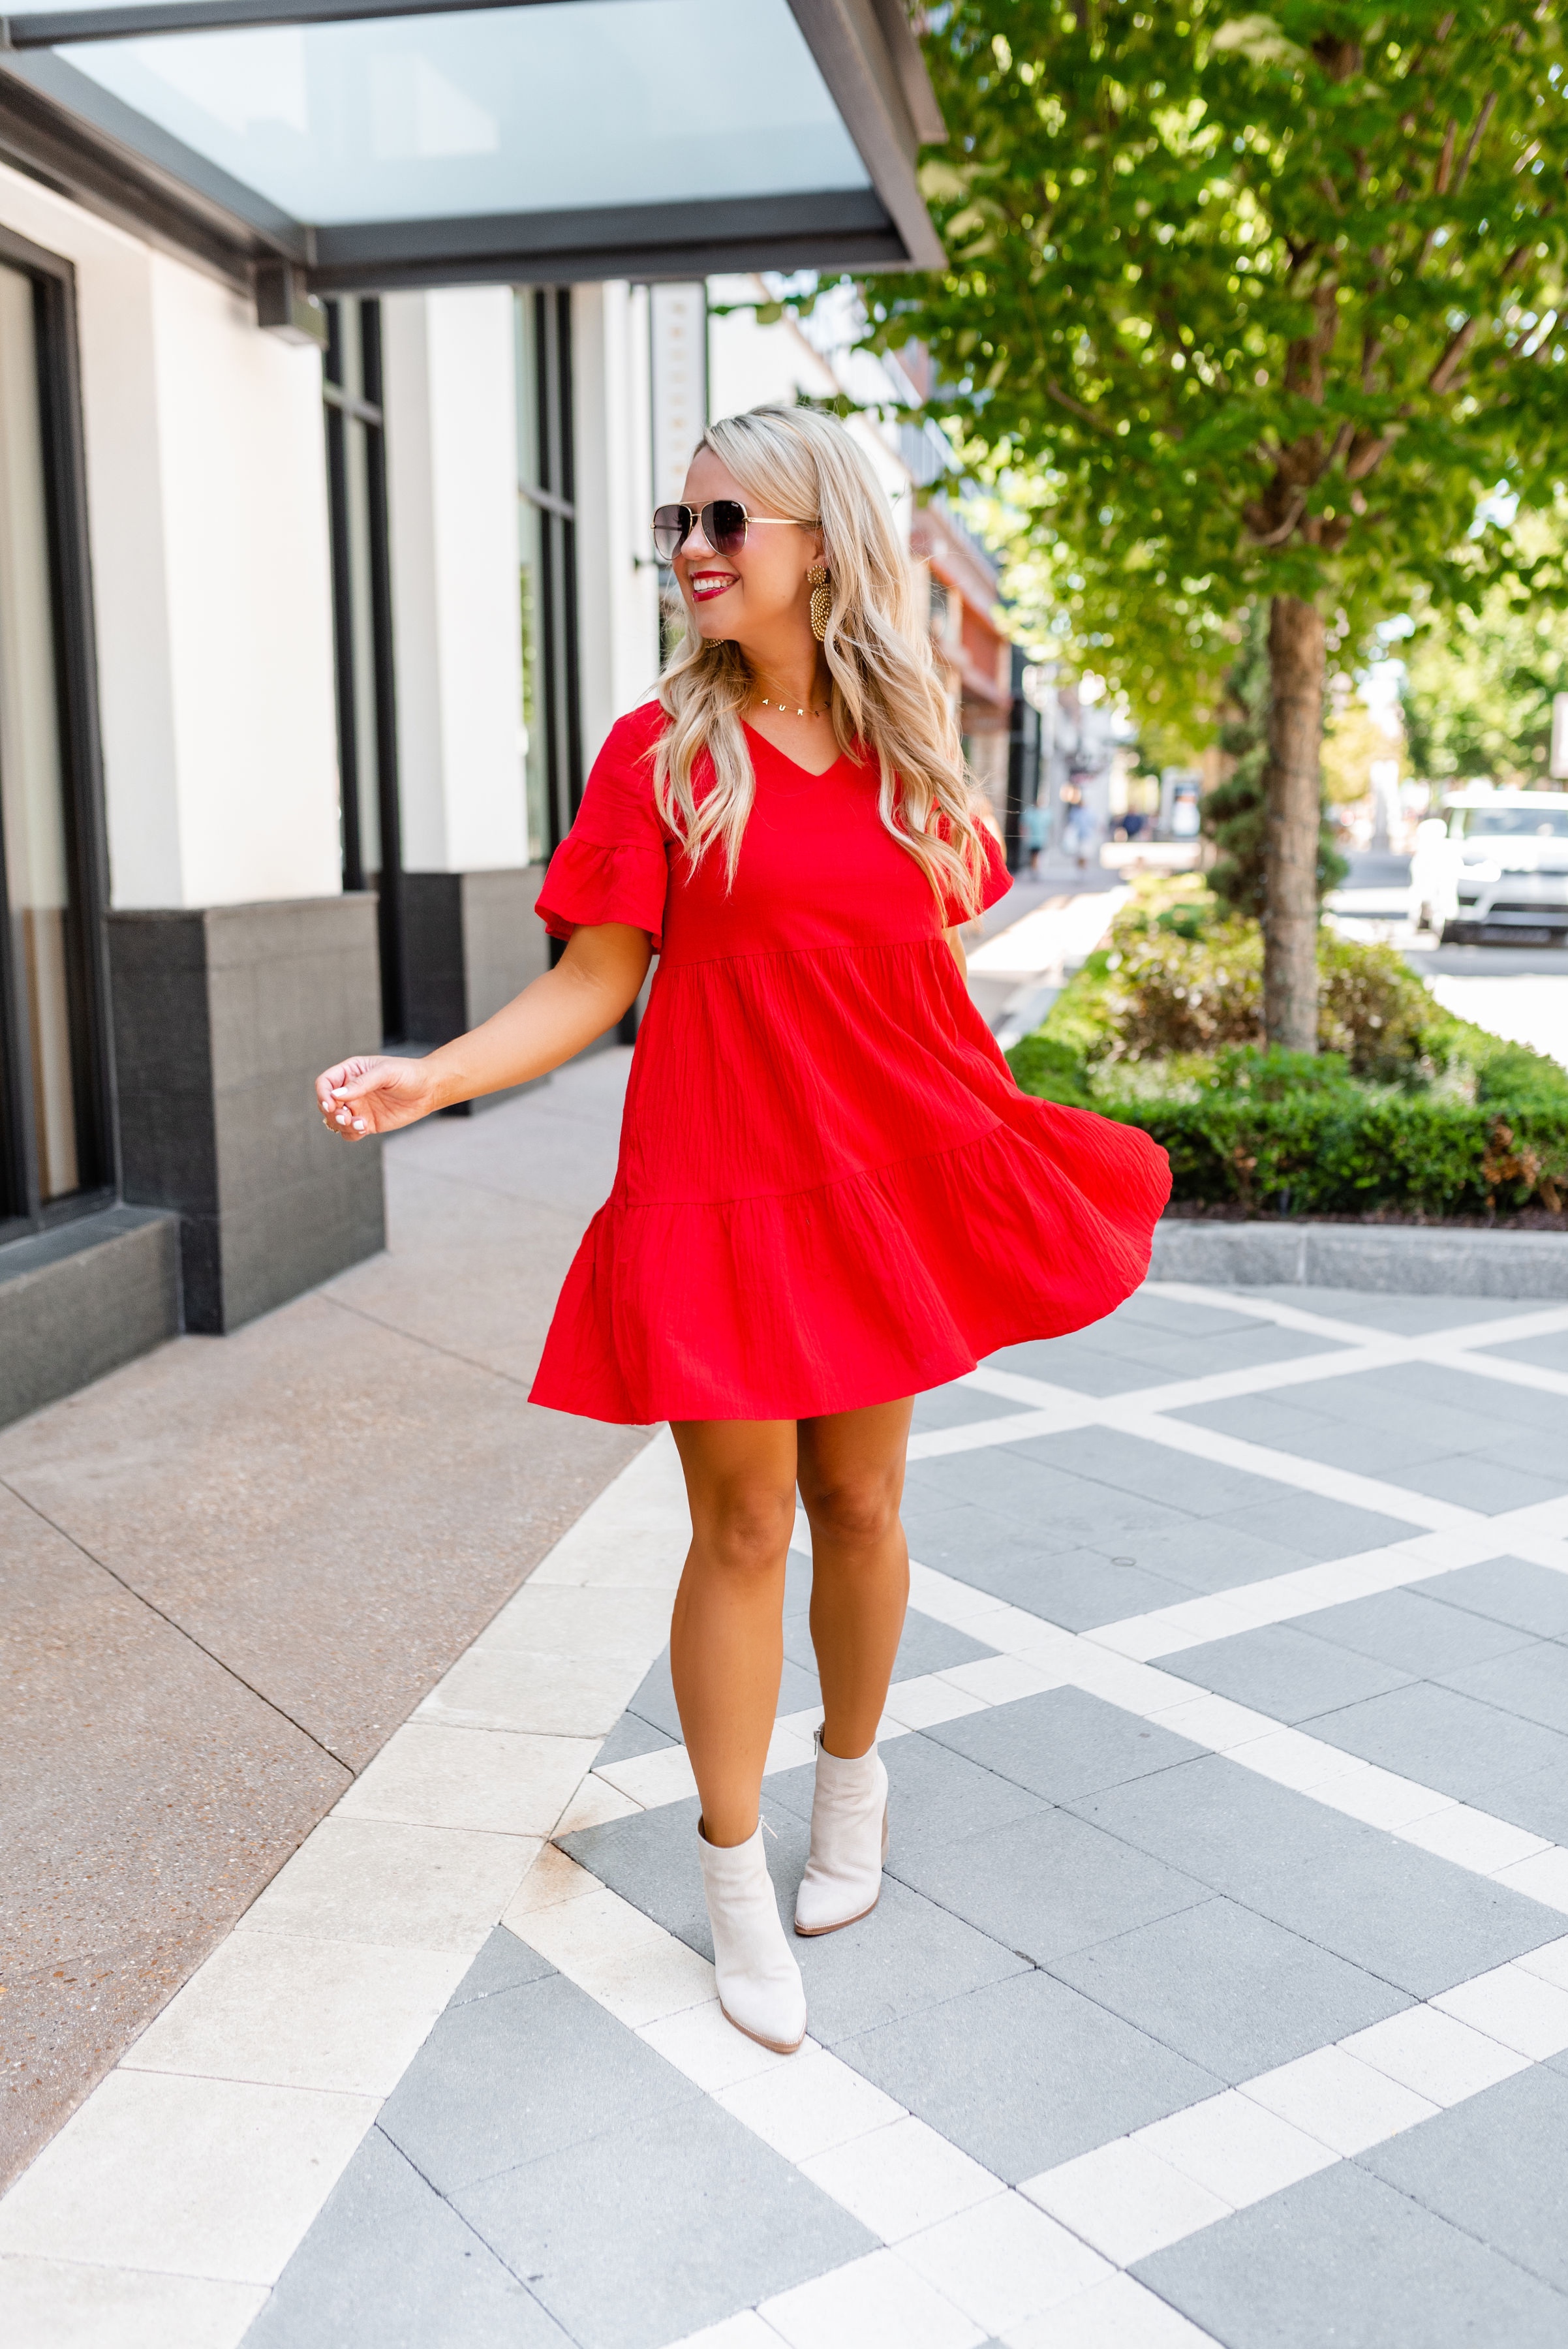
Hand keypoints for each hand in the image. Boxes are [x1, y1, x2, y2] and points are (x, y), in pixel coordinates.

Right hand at [315, 1055, 436, 1139]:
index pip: (325, 1083)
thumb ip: (361, 1084)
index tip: (331, 1104)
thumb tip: (336, 1096)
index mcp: (350, 1072)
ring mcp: (358, 1107)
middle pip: (326, 1104)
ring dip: (341, 1125)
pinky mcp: (367, 1122)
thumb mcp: (385, 1073)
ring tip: (360, 1123)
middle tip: (346, 1116)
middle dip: (332, 1113)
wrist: (429, 1090)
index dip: (323, 1094)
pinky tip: (365, 1128)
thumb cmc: (408, 1074)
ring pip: (335, 1121)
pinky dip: (351, 1133)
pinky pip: (350, 1132)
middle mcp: (350, 1090)